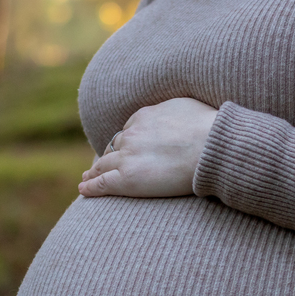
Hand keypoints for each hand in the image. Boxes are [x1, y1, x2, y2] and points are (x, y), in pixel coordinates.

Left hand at [78, 98, 218, 197]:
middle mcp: (131, 135)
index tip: (126, 148)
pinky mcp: (128, 179)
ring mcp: (127, 157)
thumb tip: (179, 115)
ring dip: (94, 171)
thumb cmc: (209, 128)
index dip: (127, 142)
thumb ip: (175, 112)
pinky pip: (102, 183)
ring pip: (104, 165)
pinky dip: (90, 186)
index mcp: (143, 117)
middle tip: (99, 164)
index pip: (129, 131)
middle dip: (107, 155)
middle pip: (114, 147)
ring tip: (88, 177)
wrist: (211, 146)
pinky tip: (83, 189)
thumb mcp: (188, 107)